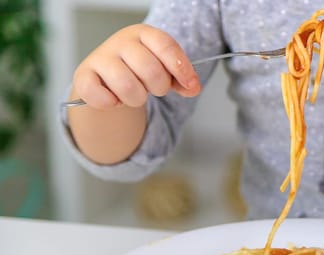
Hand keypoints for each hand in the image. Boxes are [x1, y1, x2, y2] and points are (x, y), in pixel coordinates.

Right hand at [72, 24, 200, 108]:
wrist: (106, 78)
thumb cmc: (139, 70)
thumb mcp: (164, 70)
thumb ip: (183, 79)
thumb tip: (193, 87)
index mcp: (143, 34)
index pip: (166, 46)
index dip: (181, 67)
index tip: (189, 84)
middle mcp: (121, 42)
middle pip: (150, 69)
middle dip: (159, 87)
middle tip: (153, 88)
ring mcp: (100, 57)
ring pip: (128, 87)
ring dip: (136, 99)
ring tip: (134, 95)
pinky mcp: (83, 76)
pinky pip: (102, 97)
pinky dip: (112, 104)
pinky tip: (114, 99)